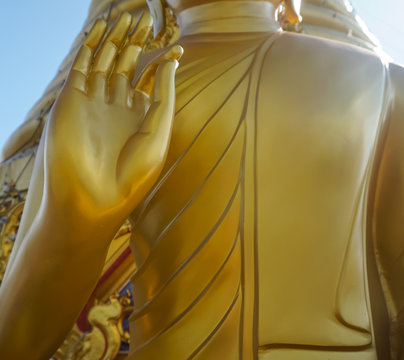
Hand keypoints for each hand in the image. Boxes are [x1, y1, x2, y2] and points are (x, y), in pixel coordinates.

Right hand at [43, 12, 181, 221]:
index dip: (164, 62)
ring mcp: (95, 100)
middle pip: (128, 64)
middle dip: (138, 42)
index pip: (152, 80)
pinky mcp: (73, 98)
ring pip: (106, 59)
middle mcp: (117, 104)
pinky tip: (104, 27)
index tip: (179, 48)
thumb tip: (173, 61)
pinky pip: (82, 64)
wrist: (94, 197)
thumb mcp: (158, 131)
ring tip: (128, 15)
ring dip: (116, 37)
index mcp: (140, 115)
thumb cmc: (132, 172)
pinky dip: (91, 44)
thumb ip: (165, 95)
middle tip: (149, 20)